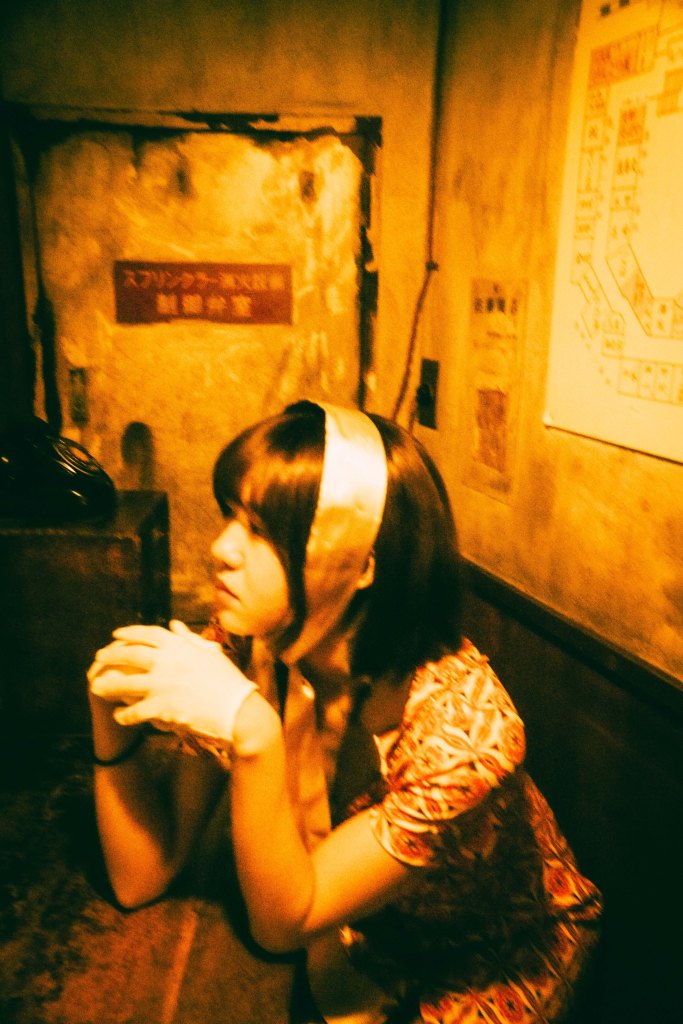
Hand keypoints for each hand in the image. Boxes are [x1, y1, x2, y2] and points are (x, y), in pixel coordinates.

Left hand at [88, 620, 256, 744]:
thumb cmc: (228, 681)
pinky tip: (118, 716)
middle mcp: (167, 662)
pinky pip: (134, 711)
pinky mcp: (161, 708)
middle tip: (99, 658)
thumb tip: (174, 624)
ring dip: (108, 686)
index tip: (116, 635)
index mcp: (179, 646)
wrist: (237, 710)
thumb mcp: (210, 654)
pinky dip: (124, 715)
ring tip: (96, 687)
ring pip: (124, 683)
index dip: (129, 633)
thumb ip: (188, 639)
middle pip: (129, 655)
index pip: (148, 634)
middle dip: (111, 655)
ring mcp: (162, 685)